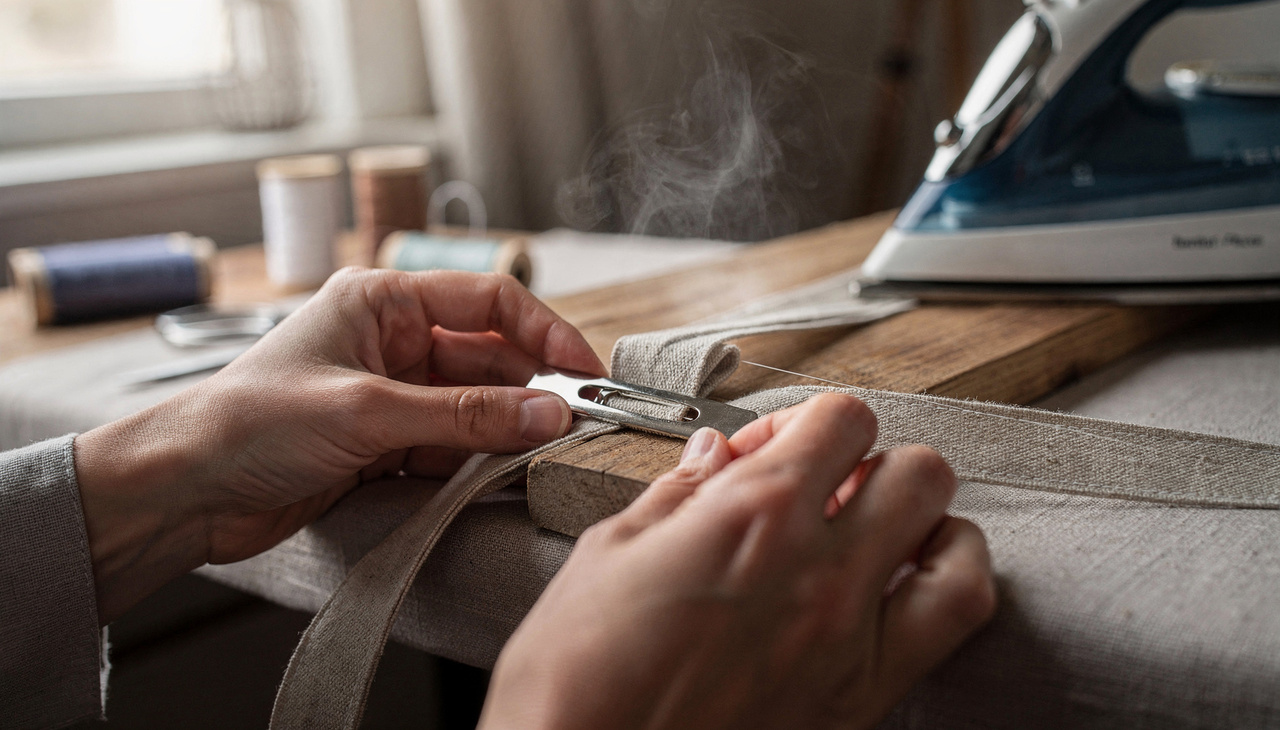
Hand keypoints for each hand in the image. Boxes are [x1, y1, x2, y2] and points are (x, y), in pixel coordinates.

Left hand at [74, 268, 604, 622]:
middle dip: (530, 390)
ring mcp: (390, 392)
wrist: (183, 491)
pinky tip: (499, 476)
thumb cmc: (250, 424)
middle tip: (573, 425)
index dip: (544, 332)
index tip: (585, 370)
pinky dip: (476, 461)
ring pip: (474, 405)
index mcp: (382, 300)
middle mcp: (392, 340)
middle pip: (488, 357)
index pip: (487, 301)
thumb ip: (464, 415)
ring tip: (539, 455)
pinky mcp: (384, 442)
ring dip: (505, 430)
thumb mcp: (368, 413)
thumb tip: (547, 414)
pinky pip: (451, 445)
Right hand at [481, 393, 994, 729]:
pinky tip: (904, 587)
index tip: (767, 450)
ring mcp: (852, 638)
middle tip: (823, 487)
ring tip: (883, 529)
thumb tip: (710, 457)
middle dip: (871, 464)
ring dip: (925, 521)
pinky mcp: (861, 699)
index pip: (839, 419)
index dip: (802, 421)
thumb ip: (676, 494)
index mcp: (752, 514)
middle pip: (915, 469)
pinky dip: (948, 585)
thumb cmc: (575, 680)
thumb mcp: (606, 555)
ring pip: (955, 540)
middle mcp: (819, 569)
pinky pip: (953, 622)